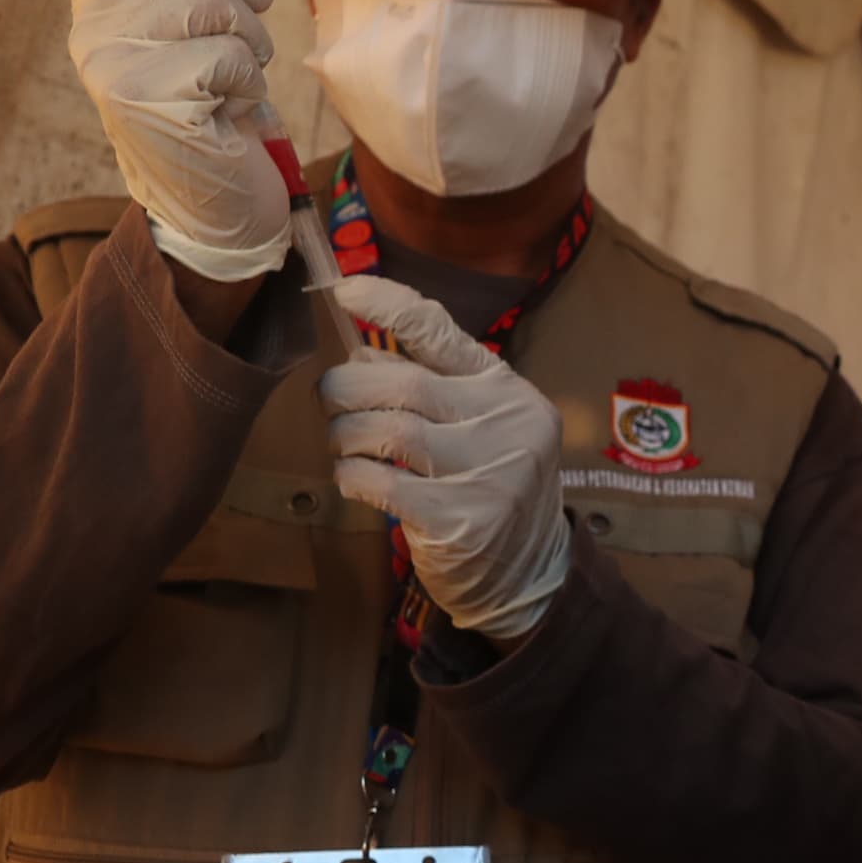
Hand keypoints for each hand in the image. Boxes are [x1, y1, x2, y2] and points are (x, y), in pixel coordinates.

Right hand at [56, 0, 292, 280]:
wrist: (209, 197)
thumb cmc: (211, 97)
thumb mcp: (194, 26)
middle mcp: (91, 15)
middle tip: (249, 4)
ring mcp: (110, 57)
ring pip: (213, 0)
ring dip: (249, 38)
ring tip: (229, 75)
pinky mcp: (146, 98)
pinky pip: (229, 55)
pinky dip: (247, 81)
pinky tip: (224, 111)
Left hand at [320, 274, 572, 638]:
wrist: (529, 572)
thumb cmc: (489, 486)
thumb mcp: (478, 427)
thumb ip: (430, 388)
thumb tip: (359, 353)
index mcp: (508, 390)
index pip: (442, 332)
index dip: (388, 304)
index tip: (345, 290)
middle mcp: (508, 424)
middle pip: (399, 384)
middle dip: (344, 389)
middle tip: (332, 405)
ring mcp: (490, 474)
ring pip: (383, 430)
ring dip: (345, 436)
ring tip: (347, 448)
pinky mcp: (461, 519)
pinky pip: (377, 480)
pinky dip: (351, 476)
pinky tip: (358, 481)